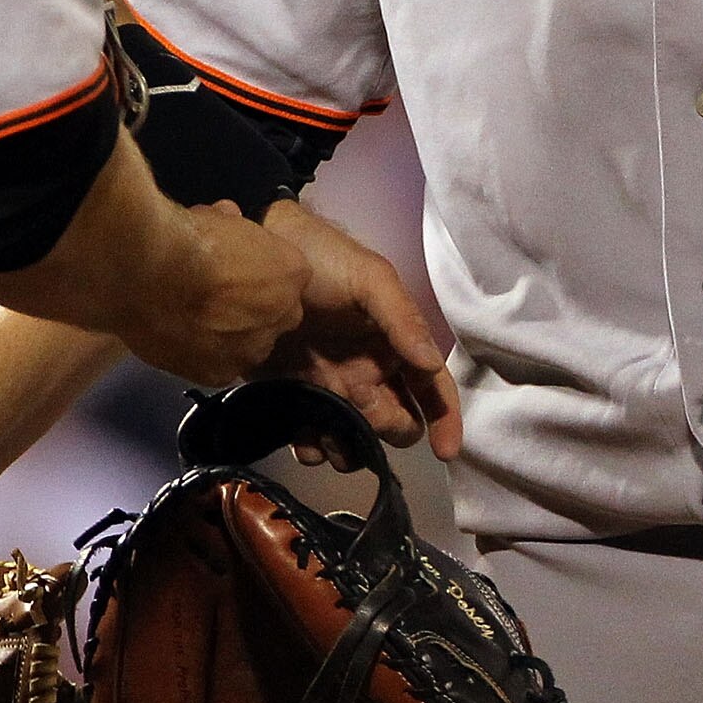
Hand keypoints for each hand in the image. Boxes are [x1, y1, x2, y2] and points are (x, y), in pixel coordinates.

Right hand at [117, 201, 304, 386]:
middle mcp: (286, 314)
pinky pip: (218, 365)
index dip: (259, 274)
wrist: (153, 273)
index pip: (286, 278)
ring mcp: (256, 347)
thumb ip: (235, 229)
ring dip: (228, 334)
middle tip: (214, 295)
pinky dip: (202, 354)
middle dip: (250, 306)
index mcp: (294, 271)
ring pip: (247, 344)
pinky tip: (180, 337)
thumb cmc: (190, 236)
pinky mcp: (222, 375)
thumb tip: (227, 220)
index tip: (234, 270)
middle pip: (273, 314)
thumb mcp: (222, 216)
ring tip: (191, 319)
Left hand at [258, 200, 465, 459]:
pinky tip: (303, 441)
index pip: (430, 388)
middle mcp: (368, 372)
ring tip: (330, 441)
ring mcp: (330, 387)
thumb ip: (402, 319)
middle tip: (364, 421)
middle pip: (394, 421)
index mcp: (394, 346)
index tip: (445, 451)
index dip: (445, 419)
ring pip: (353, 438)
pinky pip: (309, 436)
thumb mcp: (370, 278)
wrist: (257, 251)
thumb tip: (432, 363)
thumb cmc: (321, 260)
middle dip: (387, 433)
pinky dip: (312, 448)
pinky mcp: (292, 396)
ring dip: (349, 449)